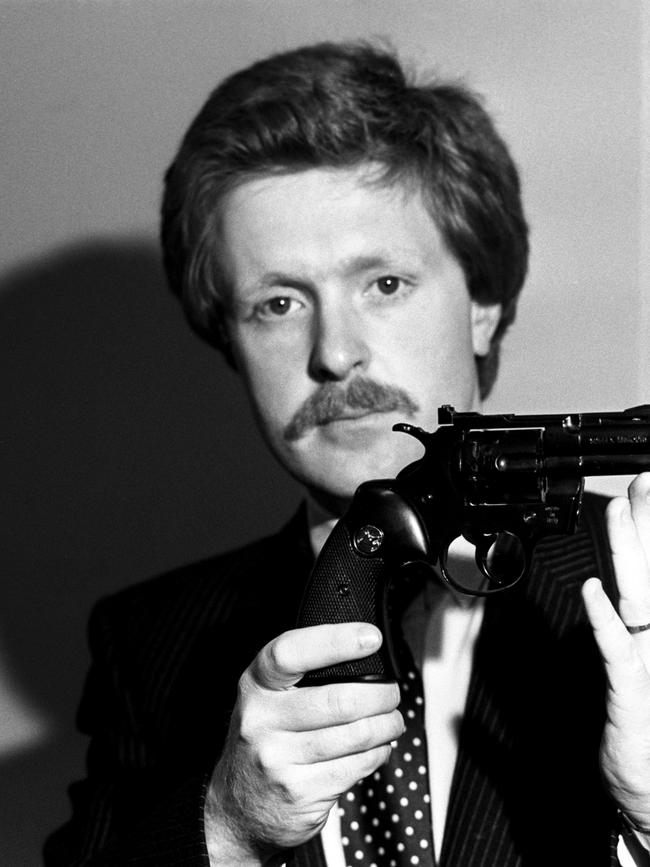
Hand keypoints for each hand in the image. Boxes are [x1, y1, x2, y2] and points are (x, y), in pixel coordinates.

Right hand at [204, 622, 403, 863]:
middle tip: (392, 692)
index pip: (292, 653)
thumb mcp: (268, 697)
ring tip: (392, 720)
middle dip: (381, 694)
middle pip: (340, 700)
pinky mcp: (301, 793)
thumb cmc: (267, 738)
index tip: (371, 637)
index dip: (336, 641)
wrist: (239, 808)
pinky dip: (379, 753)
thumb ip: (301, 673)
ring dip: (387, 725)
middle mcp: (262, 720)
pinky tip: (378, 747)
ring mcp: (279, 760)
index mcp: (256, 685)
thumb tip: (363, 651)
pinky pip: (358, 766)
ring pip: (357, 735)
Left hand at [582, 472, 649, 832]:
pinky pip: (614, 650)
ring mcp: (647, 659)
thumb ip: (610, 629)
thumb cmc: (638, 728)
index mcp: (649, 629)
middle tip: (642, 480)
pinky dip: (602, 621)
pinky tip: (591, 591)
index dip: (642, 530)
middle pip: (649, 570)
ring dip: (626, 552)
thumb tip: (595, 589)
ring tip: (619, 510)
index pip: (646, 569)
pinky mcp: (630, 689)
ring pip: (636, 596)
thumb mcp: (625, 669)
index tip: (636, 492)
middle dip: (644, 523)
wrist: (649, 787)